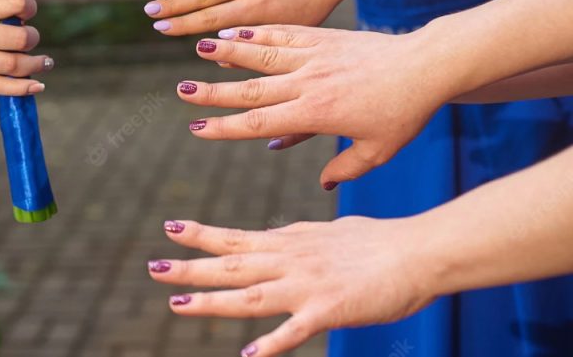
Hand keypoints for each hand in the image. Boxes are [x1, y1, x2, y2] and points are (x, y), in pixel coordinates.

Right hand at [0, 0, 52, 95]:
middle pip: (16, 39)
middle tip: (30, 36)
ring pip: (11, 65)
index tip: (28, 8)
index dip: (28, 5)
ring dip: (35, 63)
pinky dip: (21, 88)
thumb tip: (15, 15)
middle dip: (32, 37)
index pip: (11, 2)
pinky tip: (37, 85)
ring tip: (46, 61)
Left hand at [150, 218, 435, 355]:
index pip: (238, 238)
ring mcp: (306, 285)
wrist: (418, 251)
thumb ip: (302, 238)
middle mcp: (290, 260)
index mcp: (291, 242)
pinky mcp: (328, 310)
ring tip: (176, 303)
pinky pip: (294, 332)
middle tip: (154, 265)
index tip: (172, 228)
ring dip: (211, 301)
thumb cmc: (381, 243)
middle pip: (232, 265)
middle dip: (191, 266)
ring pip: (249, 294)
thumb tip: (285, 236)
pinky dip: (270, 345)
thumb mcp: (330, 232)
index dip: (203, 236)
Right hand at [178, 24, 458, 185]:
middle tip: (182, 90)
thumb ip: (346, 168)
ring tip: (198, 48)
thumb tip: (322, 183)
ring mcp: (312, 56)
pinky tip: (236, 31)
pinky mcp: (321, 38)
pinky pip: (282, 33)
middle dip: (213, 91)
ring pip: (261, 54)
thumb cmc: (404, 113)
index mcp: (316, 114)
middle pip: (250, 88)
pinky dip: (257, 33)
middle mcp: (307, 83)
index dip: (225, 126)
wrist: (426, 65)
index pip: (259, 122)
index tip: (198, 128)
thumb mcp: (378, 151)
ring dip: (228, 53)